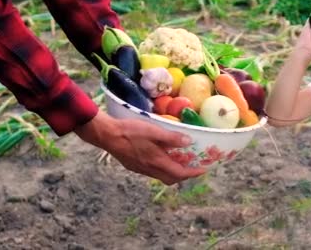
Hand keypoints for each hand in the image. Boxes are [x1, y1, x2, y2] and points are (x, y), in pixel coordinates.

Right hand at [74, 111, 205, 184]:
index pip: (180, 173)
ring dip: (173, 171)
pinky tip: (162, 156)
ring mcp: (141, 169)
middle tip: (193, 166)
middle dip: (184, 175)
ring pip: (161, 176)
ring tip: (180, 161)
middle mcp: (149, 169)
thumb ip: (171, 138)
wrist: (107, 135)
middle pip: (171, 179)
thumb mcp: (154, 131)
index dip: (193, 173)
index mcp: (156, 162)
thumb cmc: (130, 131)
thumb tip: (188, 142)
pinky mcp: (134, 166)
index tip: (203, 169)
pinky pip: (153, 172)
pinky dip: (162, 168)